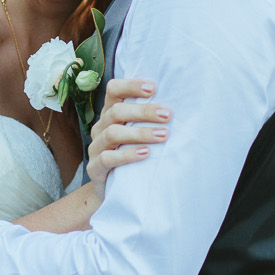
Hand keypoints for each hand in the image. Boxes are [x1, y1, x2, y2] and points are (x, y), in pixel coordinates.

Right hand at [87, 78, 169, 198]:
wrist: (114, 189)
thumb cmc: (134, 154)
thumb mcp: (139, 134)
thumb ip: (150, 120)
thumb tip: (179, 107)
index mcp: (110, 113)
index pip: (113, 90)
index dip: (131, 85)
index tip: (154, 88)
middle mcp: (100, 127)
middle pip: (116, 111)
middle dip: (144, 111)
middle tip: (168, 115)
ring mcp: (95, 148)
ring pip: (112, 133)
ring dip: (140, 133)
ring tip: (163, 135)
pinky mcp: (95, 169)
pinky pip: (107, 158)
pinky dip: (128, 155)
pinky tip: (146, 153)